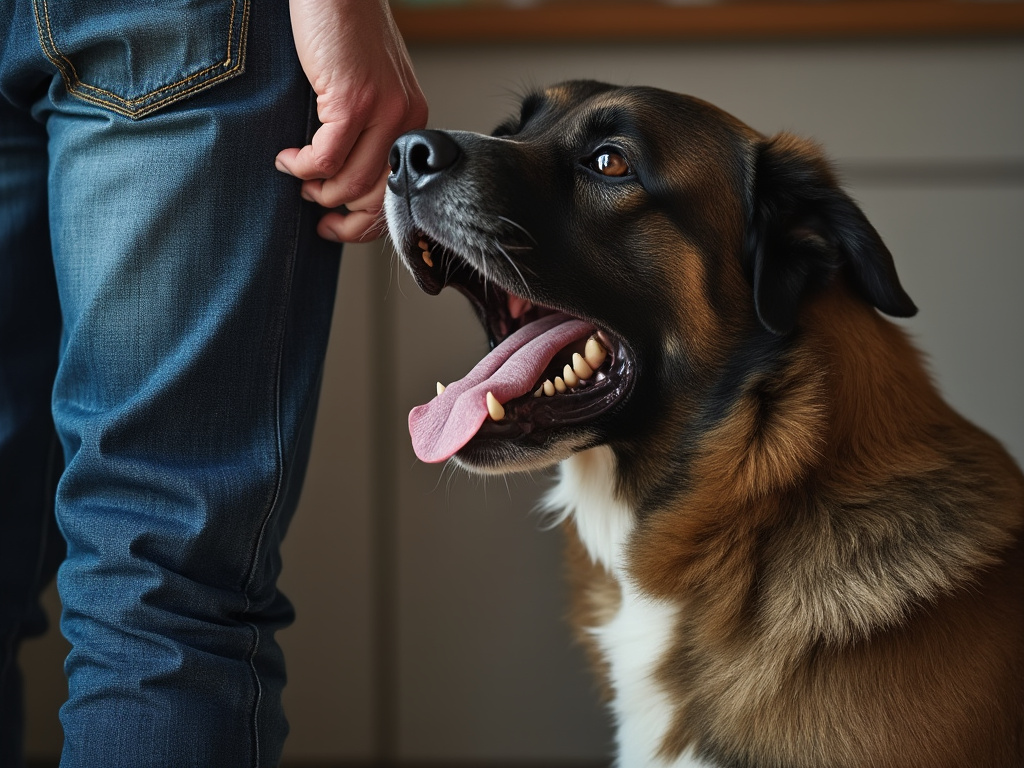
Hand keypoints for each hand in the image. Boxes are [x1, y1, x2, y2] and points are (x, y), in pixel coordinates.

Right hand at [276, 0, 427, 242]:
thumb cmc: (343, 34)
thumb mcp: (368, 88)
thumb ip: (367, 128)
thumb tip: (344, 177)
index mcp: (412, 120)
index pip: (399, 190)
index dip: (369, 220)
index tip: (340, 226)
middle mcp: (405, 119)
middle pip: (378, 196)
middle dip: (345, 218)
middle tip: (317, 215)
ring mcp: (382, 110)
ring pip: (352, 181)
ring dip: (319, 190)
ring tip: (300, 181)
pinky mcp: (352, 100)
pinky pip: (327, 157)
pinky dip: (303, 166)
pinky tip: (288, 159)